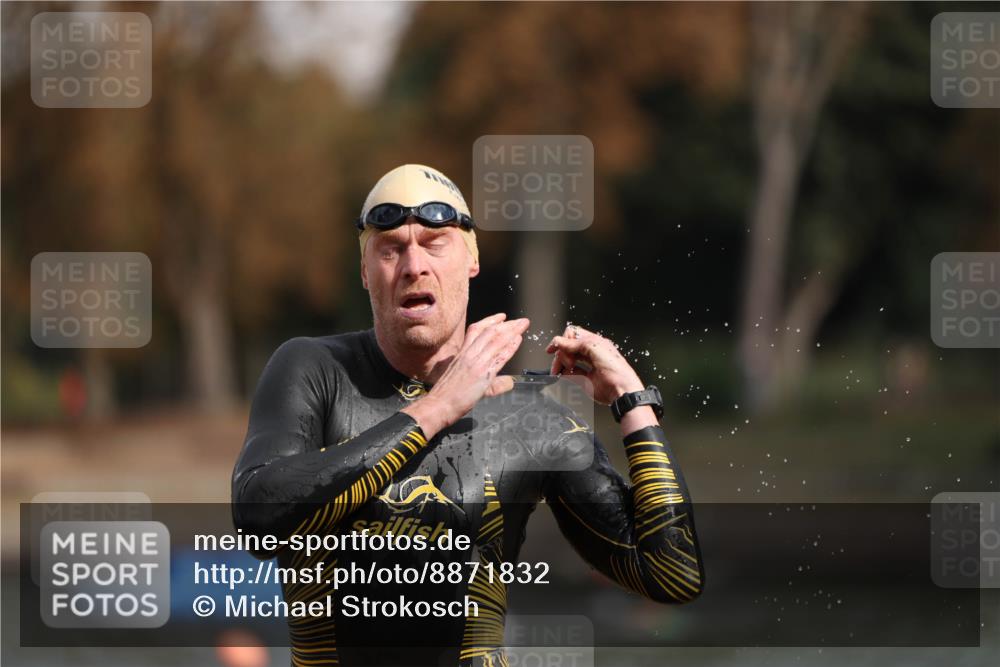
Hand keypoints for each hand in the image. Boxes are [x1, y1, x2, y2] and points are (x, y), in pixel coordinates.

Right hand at [402, 313, 529, 438]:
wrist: (438, 405)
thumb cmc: (446, 396)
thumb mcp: (463, 381)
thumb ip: (489, 382)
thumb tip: (509, 382)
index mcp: (461, 353)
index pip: (476, 330)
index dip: (489, 321)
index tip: (502, 317)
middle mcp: (468, 354)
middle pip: (489, 332)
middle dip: (507, 324)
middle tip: (520, 320)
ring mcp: (475, 362)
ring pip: (496, 340)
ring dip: (512, 331)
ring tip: (523, 325)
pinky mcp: (482, 373)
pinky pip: (499, 356)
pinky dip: (510, 346)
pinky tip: (518, 340)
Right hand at [546, 323, 644, 404]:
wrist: (621, 390)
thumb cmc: (616, 370)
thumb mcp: (595, 348)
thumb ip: (576, 343)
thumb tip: (560, 341)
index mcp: (595, 343)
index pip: (573, 335)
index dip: (563, 340)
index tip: (555, 348)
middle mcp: (591, 353)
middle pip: (569, 348)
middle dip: (562, 353)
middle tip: (563, 361)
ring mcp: (588, 366)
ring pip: (568, 360)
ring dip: (561, 363)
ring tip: (560, 370)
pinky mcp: (586, 380)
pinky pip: (571, 374)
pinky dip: (564, 374)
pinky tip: (563, 375)